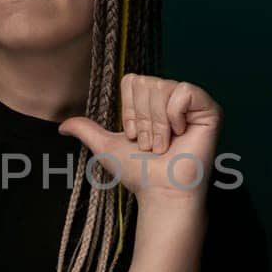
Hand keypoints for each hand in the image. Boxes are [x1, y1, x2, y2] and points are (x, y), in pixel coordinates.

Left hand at [57, 73, 221, 210]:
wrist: (161, 190)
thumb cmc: (139, 172)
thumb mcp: (106, 147)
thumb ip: (86, 130)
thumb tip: (62, 125)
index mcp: (152, 99)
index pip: (132, 81)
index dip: (129, 110)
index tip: (136, 136)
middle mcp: (173, 96)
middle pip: (146, 83)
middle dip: (143, 120)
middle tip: (153, 144)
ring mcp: (193, 102)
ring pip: (162, 88)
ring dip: (157, 125)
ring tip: (165, 144)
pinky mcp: (210, 109)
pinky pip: (184, 91)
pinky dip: (175, 116)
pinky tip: (180, 133)